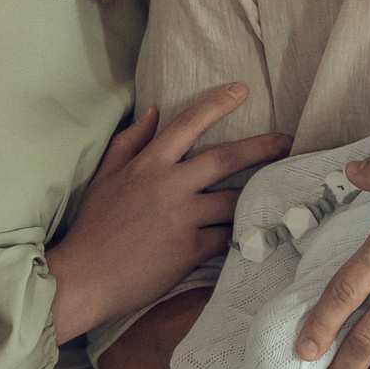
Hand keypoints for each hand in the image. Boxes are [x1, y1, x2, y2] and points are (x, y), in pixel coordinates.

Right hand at [48, 85, 289, 339]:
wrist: (82, 279)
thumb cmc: (93, 227)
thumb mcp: (104, 177)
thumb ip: (129, 142)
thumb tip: (154, 111)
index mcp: (148, 165)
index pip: (187, 124)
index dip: (217, 103)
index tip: (242, 90)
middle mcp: (168, 187)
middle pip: (225, 159)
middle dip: (261, 148)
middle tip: (287, 142)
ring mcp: (181, 219)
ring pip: (232, 201)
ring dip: (257, 195)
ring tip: (281, 189)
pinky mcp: (189, 251)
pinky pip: (226, 237)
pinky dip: (242, 232)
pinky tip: (260, 228)